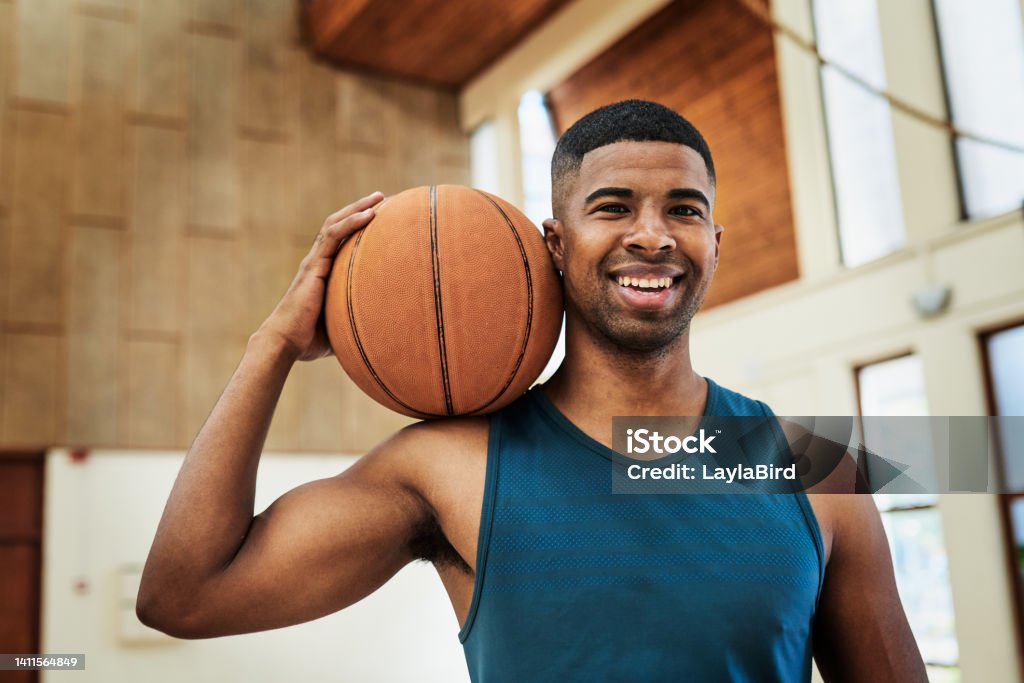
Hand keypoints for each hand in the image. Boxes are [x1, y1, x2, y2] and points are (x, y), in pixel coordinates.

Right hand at [257, 191, 383, 361]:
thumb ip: (355, 318)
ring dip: (358, 207)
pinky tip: (370, 215)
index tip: (381, 217)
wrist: (285, 342)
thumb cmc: (310, 340)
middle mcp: (317, 261)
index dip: (358, 226)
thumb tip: (380, 330)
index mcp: (322, 272)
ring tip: (380, 197)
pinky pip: (333, 236)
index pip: (341, 240)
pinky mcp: (314, 265)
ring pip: (336, 224)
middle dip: (361, 208)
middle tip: (384, 198)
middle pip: (339, 225)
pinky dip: (352, 222)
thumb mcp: (340, 325)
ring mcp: (314, 261)